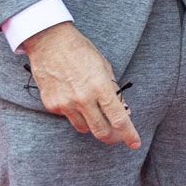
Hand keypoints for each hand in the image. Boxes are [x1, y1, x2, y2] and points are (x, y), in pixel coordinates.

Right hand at [23, 23, 140, 147]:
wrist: (50, 42)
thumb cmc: (81, 51)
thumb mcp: (104, 67)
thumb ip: (113, 90)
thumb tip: (122, 110)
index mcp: (100, 87)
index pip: (119, 119)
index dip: (129, 134)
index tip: (135, 143)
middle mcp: (83, 98)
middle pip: (101, 131)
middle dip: (112, 137)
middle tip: (117, 136)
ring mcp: (66, 104)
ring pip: (84, 128)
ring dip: (93, 124)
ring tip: (94, 112)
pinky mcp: (52, 105)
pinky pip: (68, 117)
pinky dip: (75, 113)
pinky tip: (74, 98)